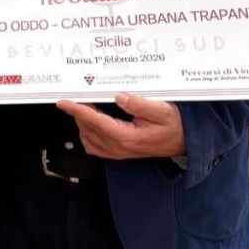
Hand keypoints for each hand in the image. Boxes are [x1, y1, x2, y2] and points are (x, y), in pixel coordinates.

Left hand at [56, 93, 186, 158]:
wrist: (185, 142)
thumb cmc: (175, 126)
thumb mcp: (163, 111)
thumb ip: (141, 104)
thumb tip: (120, 97)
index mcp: (127, 137)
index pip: (95, 121)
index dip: (77, 110)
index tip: (64, 102)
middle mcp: (118, 147)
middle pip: (88, 128)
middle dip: (78, 112)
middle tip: (76, 95)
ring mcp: (117, 152)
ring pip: (87, 137)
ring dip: (82, 122)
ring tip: (84, 105)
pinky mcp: (117, 153)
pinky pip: (93, 145)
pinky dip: (87, 132)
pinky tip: (90, 122)